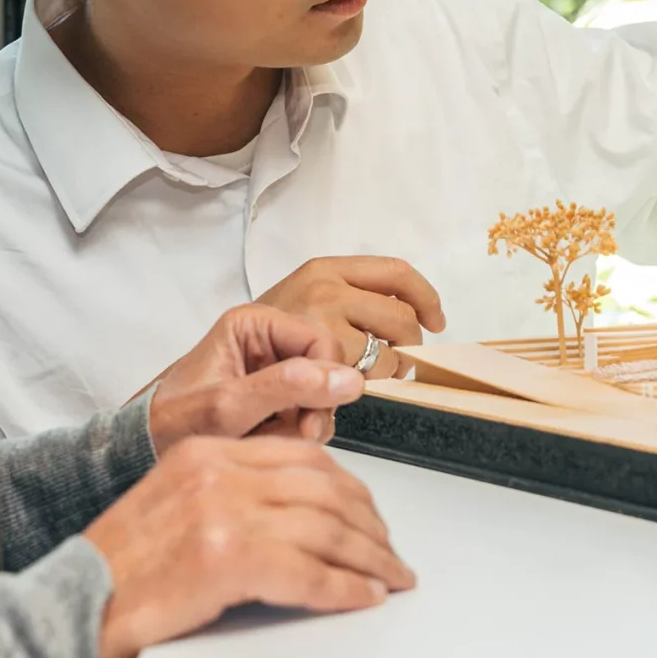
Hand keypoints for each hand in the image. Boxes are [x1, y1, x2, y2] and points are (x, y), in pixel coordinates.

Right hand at [84, 436, 414, 657]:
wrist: (63, 615)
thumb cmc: (111, 576)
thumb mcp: (170, 508)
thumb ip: (227, 497)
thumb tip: (293, 517)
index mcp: (204, 452)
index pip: (304, 458)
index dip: (350, 489)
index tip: (370, 515)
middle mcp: (216, 472)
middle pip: (324, 489)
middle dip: (369, 524)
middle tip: (390, 552)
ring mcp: (221, 513)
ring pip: (326, 528)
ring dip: (370, 559)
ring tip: (390, 578)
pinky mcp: (225, 560)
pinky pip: (310, 573)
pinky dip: (346, 589)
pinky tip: (364, 598)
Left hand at [146, 303, 367, 455]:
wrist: (143, 453)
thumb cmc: (171, 425)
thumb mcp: (229, 407)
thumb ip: (287, 388)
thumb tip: (349, 380)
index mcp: (254, 323)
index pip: (323, 341)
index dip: (327, 380)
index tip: (311, 420)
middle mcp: (267, 340)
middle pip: (327, 369)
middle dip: (314, 408)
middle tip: (293, 435)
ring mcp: (273, 369)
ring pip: (322, 394)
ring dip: (304, 425)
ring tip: (268, 439)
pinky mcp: (275, 395)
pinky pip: (308, 412)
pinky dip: (295, 433)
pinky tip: (268, 441)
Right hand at [257, 256, 444, 378]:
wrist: (221, 366)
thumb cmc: (263, 340)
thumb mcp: (302, 300)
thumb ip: (350, 299)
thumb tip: (411, 314)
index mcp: (325, 268)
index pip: (396, 272)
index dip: (426, 297)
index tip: (435, 320)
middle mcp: (326, 288)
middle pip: (402, 316)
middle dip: (411, 344)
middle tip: (401, 362)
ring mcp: (324, 322)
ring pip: (390, 352)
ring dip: (391, 371)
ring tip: (368, 379)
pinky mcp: (323, 356)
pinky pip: (371, 376)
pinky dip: (370, 387)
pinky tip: (347, 389)